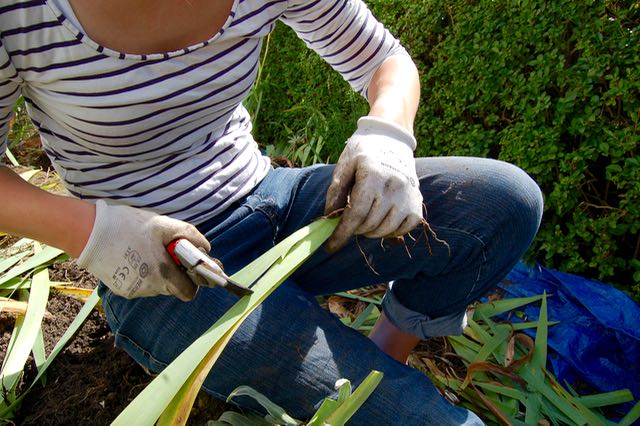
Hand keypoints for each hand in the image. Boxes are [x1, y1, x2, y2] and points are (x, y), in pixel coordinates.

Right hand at [77, 200, 210, 300]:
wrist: (88, 232)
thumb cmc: (128, 225)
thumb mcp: (163, 225)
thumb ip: (189, 236)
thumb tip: (206, 249)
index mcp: (162, 273)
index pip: (189, 292)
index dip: (194, 279)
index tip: (192, 266)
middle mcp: (149, 287)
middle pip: (174, 288)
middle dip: (177, 273)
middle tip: (170, 253)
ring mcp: (135, 291)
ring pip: (159, 286)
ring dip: (161, 273)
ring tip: (149, 251)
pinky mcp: (123, 290)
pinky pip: (144, 285)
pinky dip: (145, 274)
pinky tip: (136, 257)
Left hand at [324, 116, 422, 251]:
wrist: (391, 139)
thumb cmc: (363, 152)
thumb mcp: (345, 165)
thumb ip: (335, 192)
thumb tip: (329, 220)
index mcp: (373, 175)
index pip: (355, 214)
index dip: (341, 234)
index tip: (330, 246)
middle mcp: (394, 186)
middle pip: (368, 225)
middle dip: (354, 230)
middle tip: (349, 221)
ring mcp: (408, 196)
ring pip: (385, 230)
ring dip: (370, 232)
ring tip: (364, 219)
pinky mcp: (417, 203)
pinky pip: (403, 229)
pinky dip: (390, 231)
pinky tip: (382, 220)